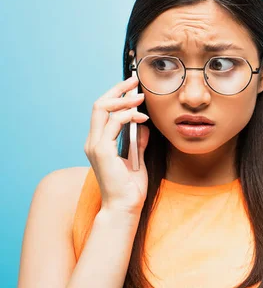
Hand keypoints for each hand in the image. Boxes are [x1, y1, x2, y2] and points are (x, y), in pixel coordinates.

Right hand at [84, 76, 150, 214]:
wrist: (125, 207)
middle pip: (99, 104)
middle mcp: (93, 141)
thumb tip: (144, 126)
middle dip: (117, 89)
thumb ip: (138, 142)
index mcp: (99, 142)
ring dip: (124, 100)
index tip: (133, 87)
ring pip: (102, 109)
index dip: (116, 95)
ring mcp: (95, 146)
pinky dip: (127, 116)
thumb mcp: (137, 159)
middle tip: (135, 80)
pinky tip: (142, 118)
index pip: (103, 111)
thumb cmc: (130, 187)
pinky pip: (113, 124)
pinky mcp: (102, 151)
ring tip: (141, 98)